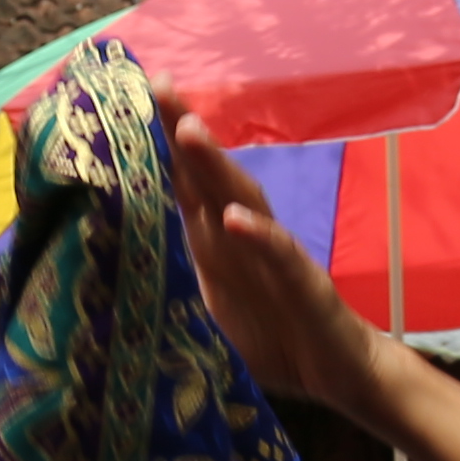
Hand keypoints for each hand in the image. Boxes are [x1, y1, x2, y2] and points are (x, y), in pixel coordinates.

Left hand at [162, 105, 392, 417]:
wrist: (344, 374)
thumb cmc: (276, 342)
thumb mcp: (213, 316)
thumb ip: (176, 290)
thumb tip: (115, 281)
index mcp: (218, 246)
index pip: (186, 187)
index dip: (161, 147)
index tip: (132, 100)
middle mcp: (245, 241)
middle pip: (210, 178)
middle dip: (183, 133)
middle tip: (158, 85)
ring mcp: (277, 259)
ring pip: (244, 202)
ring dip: (216, 167)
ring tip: (188, 132)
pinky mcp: (306, 288)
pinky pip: (281, 256)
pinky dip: (259, 236)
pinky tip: (236, 219)